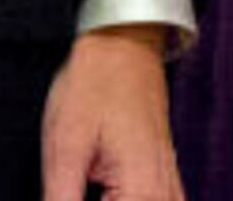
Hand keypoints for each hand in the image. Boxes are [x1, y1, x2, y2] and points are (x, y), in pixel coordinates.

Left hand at [40, 25, 183, 200]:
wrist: (123, 46)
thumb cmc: (94, 86)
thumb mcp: (64, 146)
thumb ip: (61, 199)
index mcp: (142, 193)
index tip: (61, 198)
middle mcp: (165, 197)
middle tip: (72, 189)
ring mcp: (171, 191)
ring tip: (86, 186)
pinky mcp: (166, 183)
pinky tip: (106, 192)